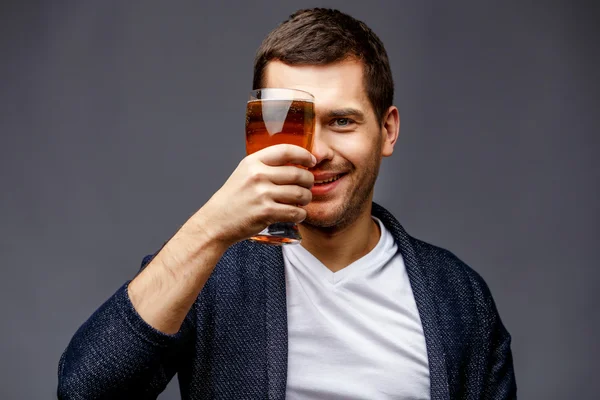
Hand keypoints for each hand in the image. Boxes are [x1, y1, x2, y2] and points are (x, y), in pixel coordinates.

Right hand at [186, 144, 315, 246]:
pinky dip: (301, 214)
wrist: (216, 222)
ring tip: (303, 201)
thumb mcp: (244, 173)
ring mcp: (262, 194)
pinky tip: (297, 214)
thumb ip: (265, 166)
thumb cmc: (233, 199)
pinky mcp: (266, 212)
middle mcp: (258, 175)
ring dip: (307, 198)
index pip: (286, 151)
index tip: (312, 161)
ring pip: (300, 193)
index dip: (304, 154)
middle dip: (309, 181)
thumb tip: (296, 164)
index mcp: (253, 162)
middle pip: (298, 173)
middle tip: (308, 186)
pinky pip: (295, 211)